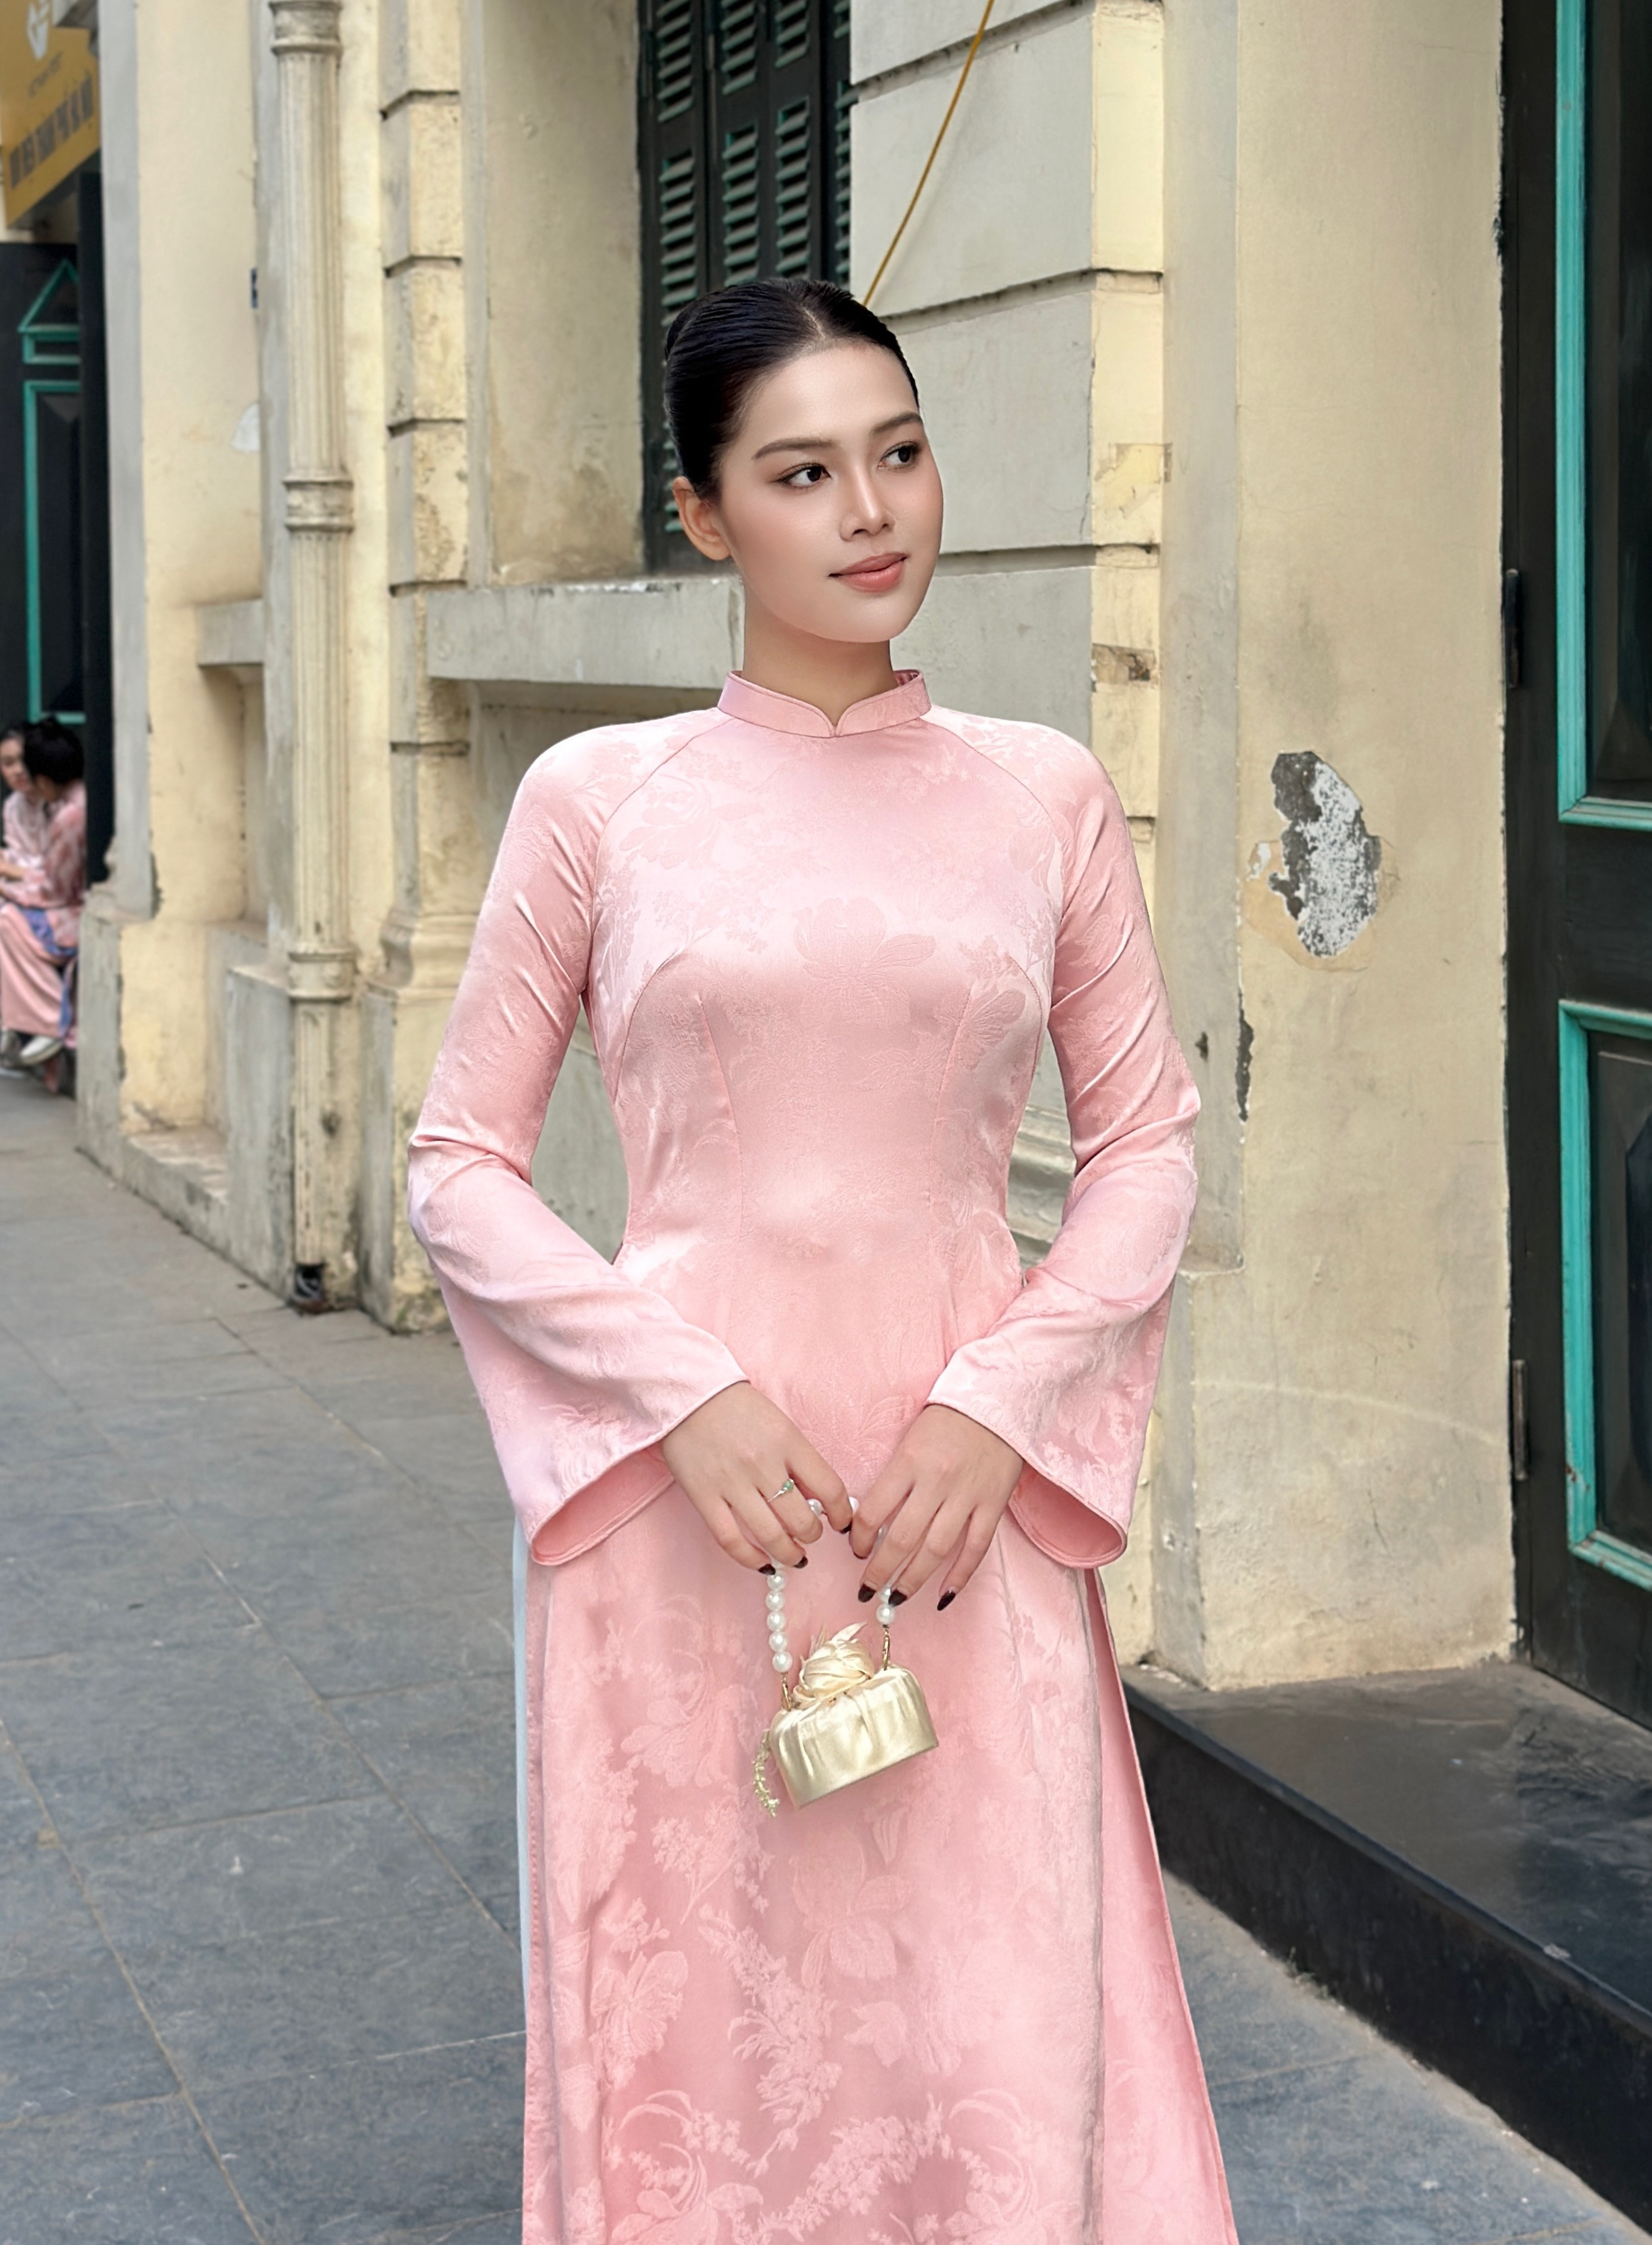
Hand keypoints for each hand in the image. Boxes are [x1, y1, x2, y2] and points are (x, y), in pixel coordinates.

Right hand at [662, 1382, 850, 1571]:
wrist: (688, 1393)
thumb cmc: (738, 1409)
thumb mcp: (780, 1424)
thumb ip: (799, 1460)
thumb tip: (819, 1501)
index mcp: (788, 1441)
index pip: (830, 1488)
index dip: (841, 1514)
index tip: (841, 1523)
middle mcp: (763, 1464)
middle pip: (801, 1519)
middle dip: (812, 1536)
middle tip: (810, 1536)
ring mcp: (732, 1482)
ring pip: (770, 1535)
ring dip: (788, 1553)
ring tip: (794, 1556)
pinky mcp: (704, 1496)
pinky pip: (730, 1539)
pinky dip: (751, 1558)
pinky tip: (763, 1562)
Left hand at [851, 1404, 1022, 1609]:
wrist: (996, 1400)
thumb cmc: (947, 1420)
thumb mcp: (910, 1440)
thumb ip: (895, 1478)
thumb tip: (872, 1520)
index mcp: (909, 1461)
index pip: (873, 1510)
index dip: (859, 1537)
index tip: (855, 1549)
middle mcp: (936, 1481)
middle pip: (901, 1538)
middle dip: (879, 1571)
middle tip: (867, 1590)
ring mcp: (967, 1495)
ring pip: (935, 1549)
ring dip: (912, 1580)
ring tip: (896, 1599)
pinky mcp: (993, 1504)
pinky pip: (975, 1548)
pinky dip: (959, 1576)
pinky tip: (943, 1596)